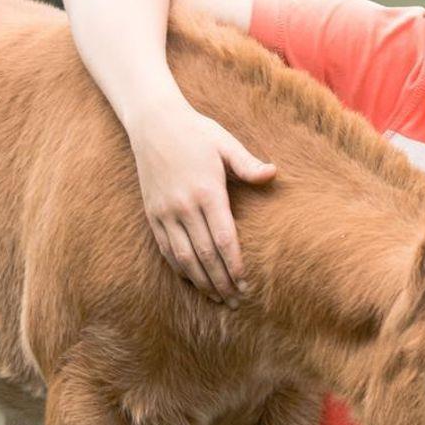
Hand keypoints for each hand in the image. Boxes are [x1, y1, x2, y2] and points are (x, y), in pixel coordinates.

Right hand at [129, 106, 275, 301]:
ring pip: (184, 258)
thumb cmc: (196, 132)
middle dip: (222, 282)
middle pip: (205, 255)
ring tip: (218, 299)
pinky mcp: (152, 214)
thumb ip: (248, 164)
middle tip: (236, 301)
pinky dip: (180, 269)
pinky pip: (166, 249)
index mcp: (206, 191)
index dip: (235, 266)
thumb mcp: (225, 143)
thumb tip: (273, 173)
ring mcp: (164, 212)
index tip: (246, 285)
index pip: (223, 239)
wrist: (153, 123)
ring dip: (201, 282)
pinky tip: (194, 281)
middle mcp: (183, 206)